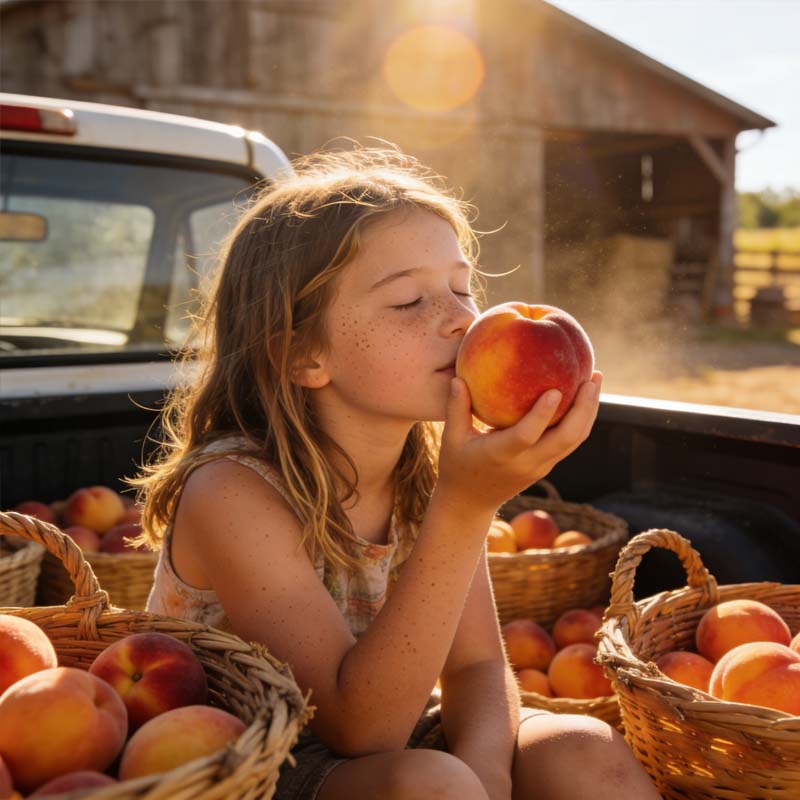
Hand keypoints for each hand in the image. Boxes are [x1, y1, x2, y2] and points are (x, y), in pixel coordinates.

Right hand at [437, 371, 601, 515]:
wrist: (471, 502)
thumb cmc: (457, 466)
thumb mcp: (451, 439)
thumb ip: (456, 408)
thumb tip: (457, 377)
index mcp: (501, 455)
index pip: (527, 436)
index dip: (542, 415)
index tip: (555, 390)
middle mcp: (527, 462)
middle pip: (566, 438)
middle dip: (584, 407)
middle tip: (592, 377)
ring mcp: (541, 466)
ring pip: (574, 440)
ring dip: (589, 411)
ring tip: (595, 379)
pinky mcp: (547, 465)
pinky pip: (570, 441)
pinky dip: (581, 418)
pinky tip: (583, 395)